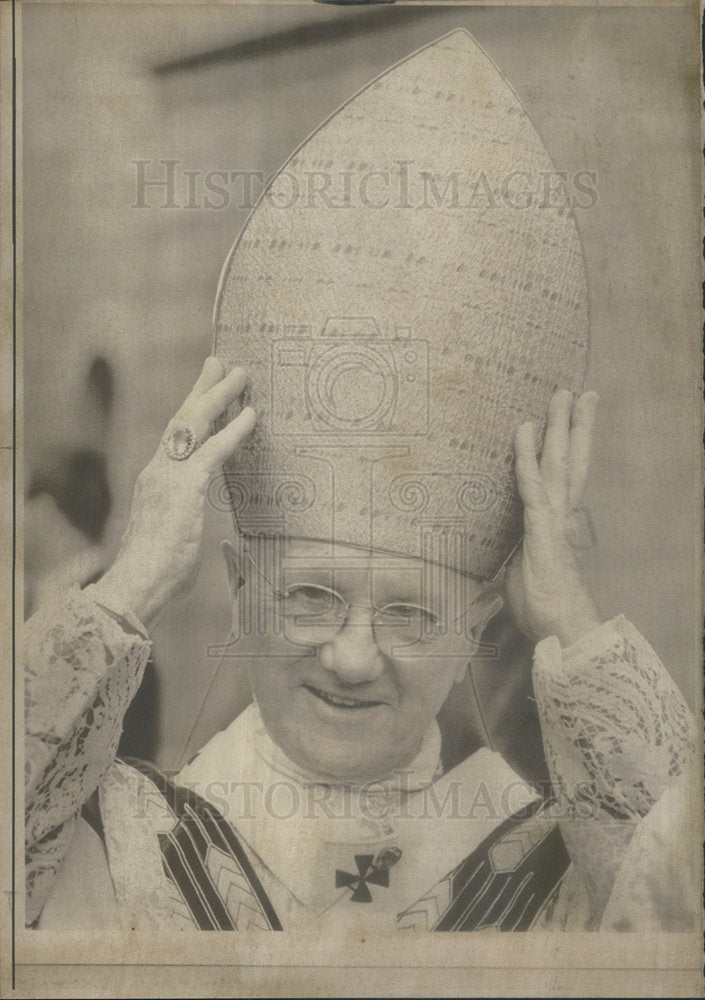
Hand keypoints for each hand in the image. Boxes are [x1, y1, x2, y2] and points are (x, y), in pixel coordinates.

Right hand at [92, 357, 254, 628]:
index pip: (175, 438)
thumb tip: (187, 534)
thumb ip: (182, 524)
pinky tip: (251, 416)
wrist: (138, 584)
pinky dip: (234, 431)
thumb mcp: (173, 538)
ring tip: (239, 374)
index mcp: (156, 482)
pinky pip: (213, 451)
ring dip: (219, 396)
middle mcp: (159, 471)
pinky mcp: (185, 488)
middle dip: (202, 388)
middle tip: (219, 362)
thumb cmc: (157, 572)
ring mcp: (170, 477)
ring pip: (195, 424)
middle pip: (182, 419)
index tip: (203, 391)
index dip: (191, 411)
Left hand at [504, 389, 601, 647]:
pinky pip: (531, 486)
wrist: (561, 636)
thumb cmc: (542, 614)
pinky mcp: (542, 530)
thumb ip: (502, 571)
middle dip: (574, 425)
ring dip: (559, 426)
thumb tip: (483, 577)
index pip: (561, 479)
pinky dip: (526, 456)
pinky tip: (525, 429)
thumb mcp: (513, 585)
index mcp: (554, 526)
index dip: (564, 450)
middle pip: (569, 461)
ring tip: (566, 393)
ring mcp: (553, 521)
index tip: (568, 425)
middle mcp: (559, 516)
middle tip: (581, 392)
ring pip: (557, 463)